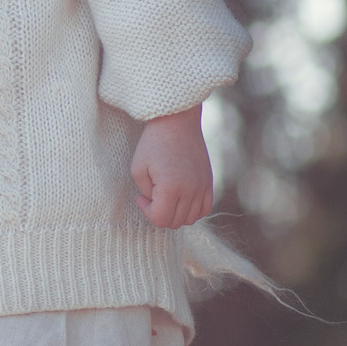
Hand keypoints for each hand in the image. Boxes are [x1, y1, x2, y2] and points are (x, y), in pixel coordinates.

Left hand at [132, 106, 213, 229]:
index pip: (161, 219)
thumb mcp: (138, 169)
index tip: (141, 197)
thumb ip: (147, 193)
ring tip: (165, 197)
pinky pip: (204, 208)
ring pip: (191, 218)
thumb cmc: (153, 144)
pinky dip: (192, 210)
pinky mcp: (208, 182)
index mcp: (171, 188)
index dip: (147, 212)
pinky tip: (180, 198)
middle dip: (160, 214)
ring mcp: (202, 187)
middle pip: (176, 222)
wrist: (177, 123)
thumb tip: (156, 204)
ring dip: (175, 213)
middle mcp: (190, 190)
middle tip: (151, 197)